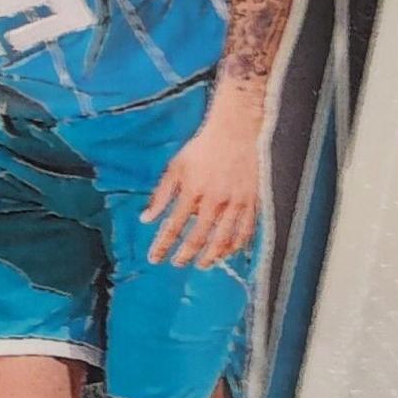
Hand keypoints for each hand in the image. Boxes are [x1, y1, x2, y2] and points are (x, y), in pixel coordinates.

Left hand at [141, 110, 259, 268]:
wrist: (235, 132)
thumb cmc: (201, 149)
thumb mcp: (175, 167)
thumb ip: (160, 195)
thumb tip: (145, 219)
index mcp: (192, 190)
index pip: (173, 226)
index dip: (163, 246)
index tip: (155, 258)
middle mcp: (214, 200)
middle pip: (198, 237)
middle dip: (185, 255)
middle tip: (177, 263)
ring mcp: (235, 202)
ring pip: (222, 239)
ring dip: (210, 256)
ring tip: (201, 265)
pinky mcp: (251, 202)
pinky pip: (245, 231)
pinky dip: (235, 246)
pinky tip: (226, 253)